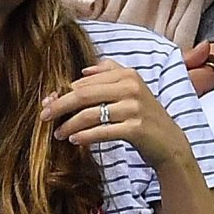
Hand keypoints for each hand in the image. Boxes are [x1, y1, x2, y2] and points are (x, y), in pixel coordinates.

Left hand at [41, 59, 189, 170]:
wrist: (169, 143)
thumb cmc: (144, 117)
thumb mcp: (132, 89)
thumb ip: (109, 75)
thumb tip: (83, 71)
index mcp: (126, 75)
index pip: (84, 82)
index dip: (62, 93)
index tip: (47, 103)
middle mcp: (131, 87)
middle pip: (83, 95)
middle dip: (59, 106)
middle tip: (43, 117)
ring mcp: (134, 107)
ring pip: (90, 114)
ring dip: (69, 125)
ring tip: (58, 134)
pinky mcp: (136, 128)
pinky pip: (102, 131)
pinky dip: (85, 136)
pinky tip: (74, 140)